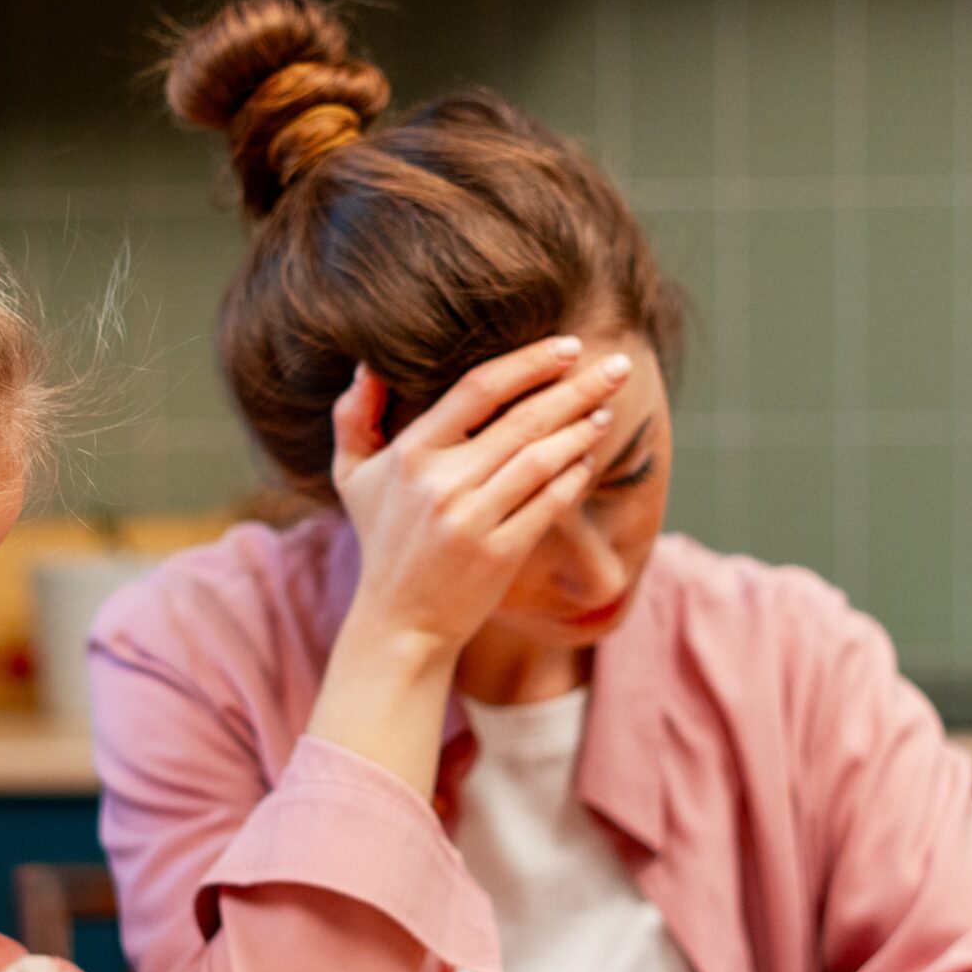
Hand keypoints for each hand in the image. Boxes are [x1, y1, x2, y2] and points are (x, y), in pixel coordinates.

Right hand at [332, 335, 630, 656]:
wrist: (400, 624)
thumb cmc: (383, 542)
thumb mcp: (353, 478)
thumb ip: (353, 419)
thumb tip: (366, 368)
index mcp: (410, 454)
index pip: (478, 389)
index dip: (529, 363)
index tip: (569, 347)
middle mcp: (440, 483)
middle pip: (522, 419)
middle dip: (577, 388)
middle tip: (618, 366)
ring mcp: (471, 520)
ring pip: (541, 459)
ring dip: (581, 430)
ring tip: (605, 411)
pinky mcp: (498, 554)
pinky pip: (548, 504)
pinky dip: (573, 477)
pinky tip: (589, 459)